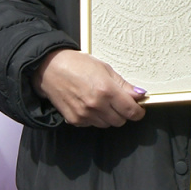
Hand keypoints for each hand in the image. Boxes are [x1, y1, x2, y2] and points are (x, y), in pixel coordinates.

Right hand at [32, 48, 146, 127]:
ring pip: (107, 124)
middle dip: (123, 113)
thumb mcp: (105, 69)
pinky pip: (92, 124)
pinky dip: (95, 117)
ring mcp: (84, 115)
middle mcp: (96, 105)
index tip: (139, 109)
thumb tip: (139, 94)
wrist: (50, 69)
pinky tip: (89, 104)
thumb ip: (123, 85)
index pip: (131, 111)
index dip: (138, 111)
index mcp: (106, 90)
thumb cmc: (77, 64)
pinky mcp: (74, 120)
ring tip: (101, 101)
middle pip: (121, 121)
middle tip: (118, 102)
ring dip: (109, 116)